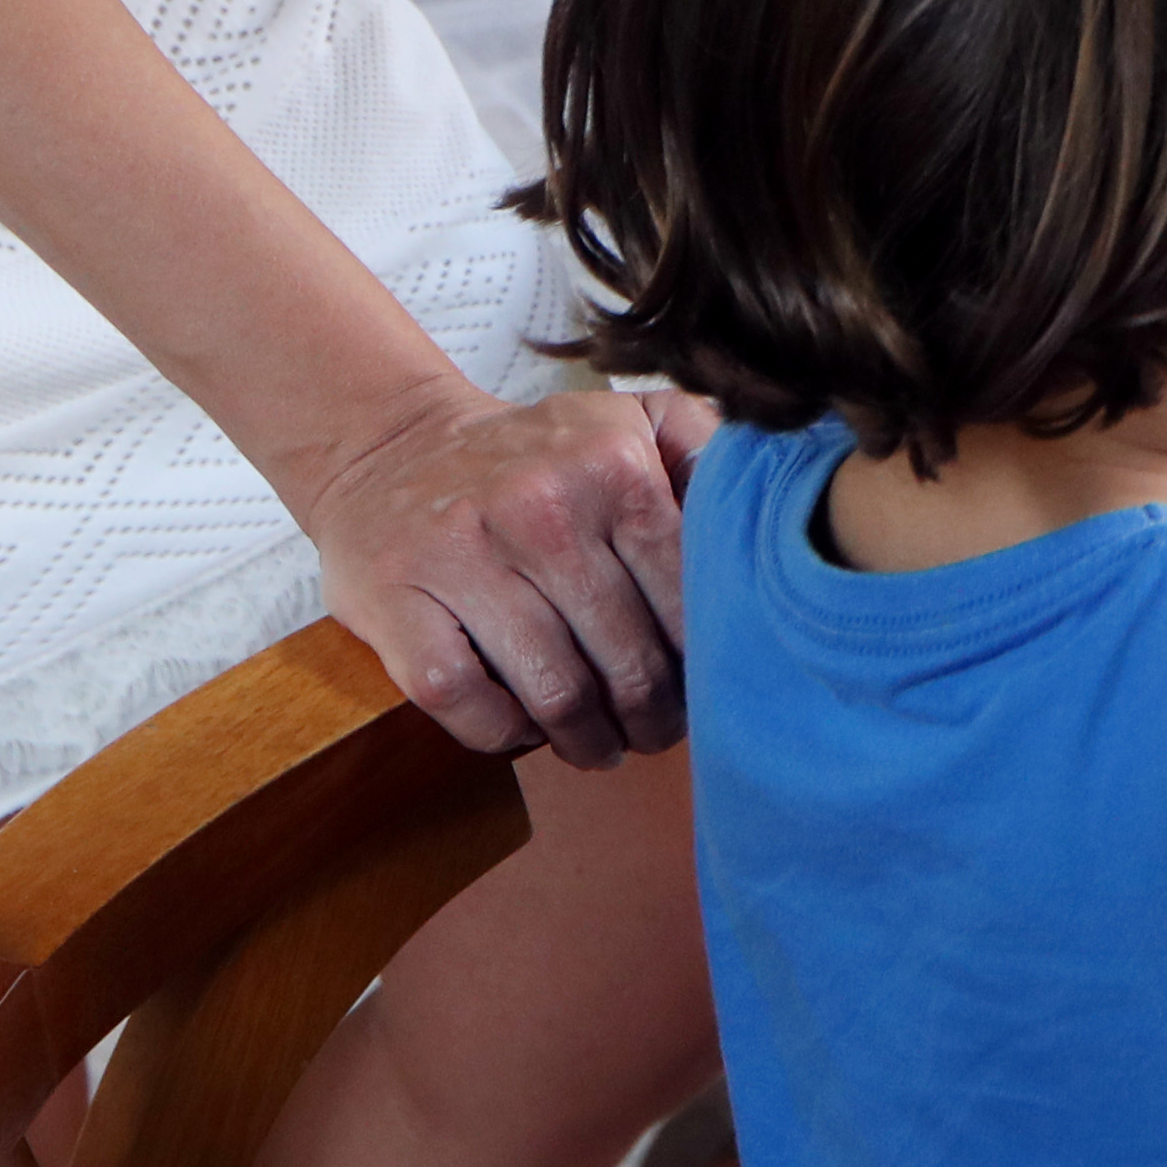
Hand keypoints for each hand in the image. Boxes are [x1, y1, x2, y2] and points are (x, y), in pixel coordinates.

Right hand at [293, 377, 696, 764]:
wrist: (390, 444)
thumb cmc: (532, 453)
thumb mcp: (629, 420)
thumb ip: (708, 452)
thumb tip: (777, 513)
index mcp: (611, 464)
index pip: (687, 594)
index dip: (706, 660)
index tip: (708, 689)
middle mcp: (540, 507)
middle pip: (627, 658)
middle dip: (653, 716)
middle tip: (656, 732)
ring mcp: (463, 556)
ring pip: (554, 692)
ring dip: (587, 740)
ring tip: (599, 746)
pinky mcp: (395, 601)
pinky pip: (465, 700)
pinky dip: (502, 732)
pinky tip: (522, 728)